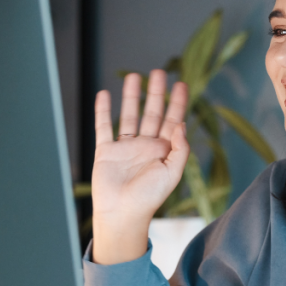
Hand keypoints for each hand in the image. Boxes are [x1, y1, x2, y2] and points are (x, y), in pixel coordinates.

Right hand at [91, 69, 188, 264]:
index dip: (178, 103)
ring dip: (131, 97)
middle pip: (152, 113)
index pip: (172, 120)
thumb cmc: (149, 198)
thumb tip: (181, 124)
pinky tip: (105, 95)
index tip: (182, 84)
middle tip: (160, 72)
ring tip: (134, 76)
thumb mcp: (172, 173)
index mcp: (163, 151)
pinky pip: (104, 127)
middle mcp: (145, 146)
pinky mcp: (106, 151)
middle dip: (156, 93)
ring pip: (129, 115)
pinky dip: (103, 111)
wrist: (122, 213)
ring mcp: (125, 148)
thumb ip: (180, 148)